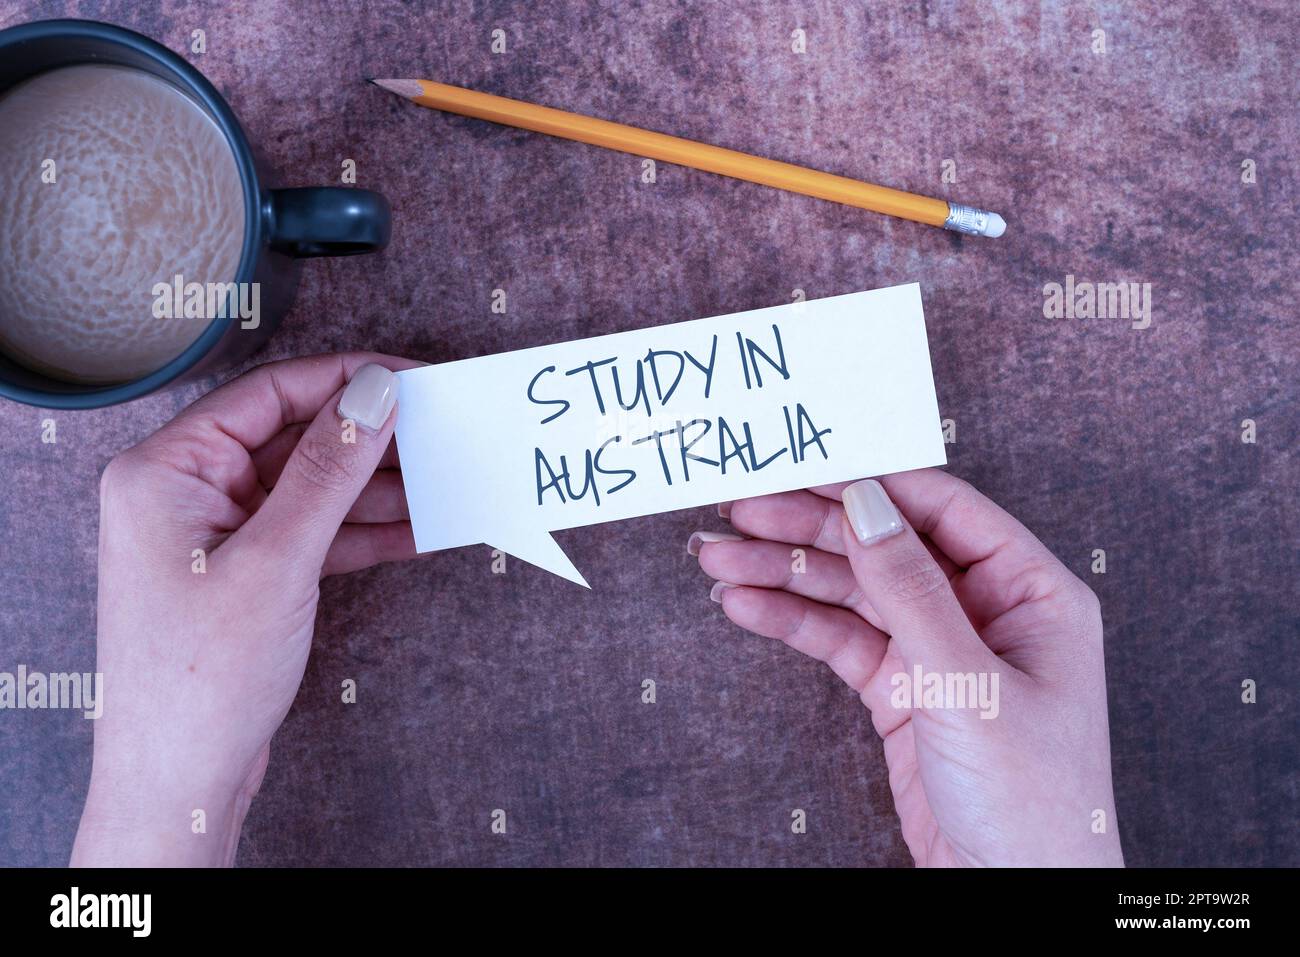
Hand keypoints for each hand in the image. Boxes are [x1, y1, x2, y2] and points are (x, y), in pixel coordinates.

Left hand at [72, 353, 418, 865]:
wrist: (181, 783)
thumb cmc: (200, 679)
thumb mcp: (276, 561)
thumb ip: (329, 470)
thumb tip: (372, 393)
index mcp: (167, 471)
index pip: (269, 395)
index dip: (345, 379)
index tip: (411, 378)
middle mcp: (188, 494)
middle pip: (296, 440)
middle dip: (371, 440)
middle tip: (440, 431)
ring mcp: (219, 537)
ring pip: (314, 490)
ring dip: (378, 490)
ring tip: (443, 482)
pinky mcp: (248, 575)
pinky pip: (316, 535)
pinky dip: (365, 534)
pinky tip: (418, 530)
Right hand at [692, 470, 1123, 866]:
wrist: (1012, 894)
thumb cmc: (1033, 800)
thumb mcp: (967, 683)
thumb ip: (912, 591)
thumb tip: (869, 504)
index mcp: (1032, 593)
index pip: (943, 511)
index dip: (871, 483)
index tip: (805, 465)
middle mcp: (985, 611)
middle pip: (884, 546)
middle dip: (809, 528)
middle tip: (741, 509)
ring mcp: (939, 649)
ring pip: (851, 591)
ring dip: (785, 572)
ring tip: (719, 558)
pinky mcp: (902, 689)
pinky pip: (839, 639)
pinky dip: (792, 621)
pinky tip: (745, 605)